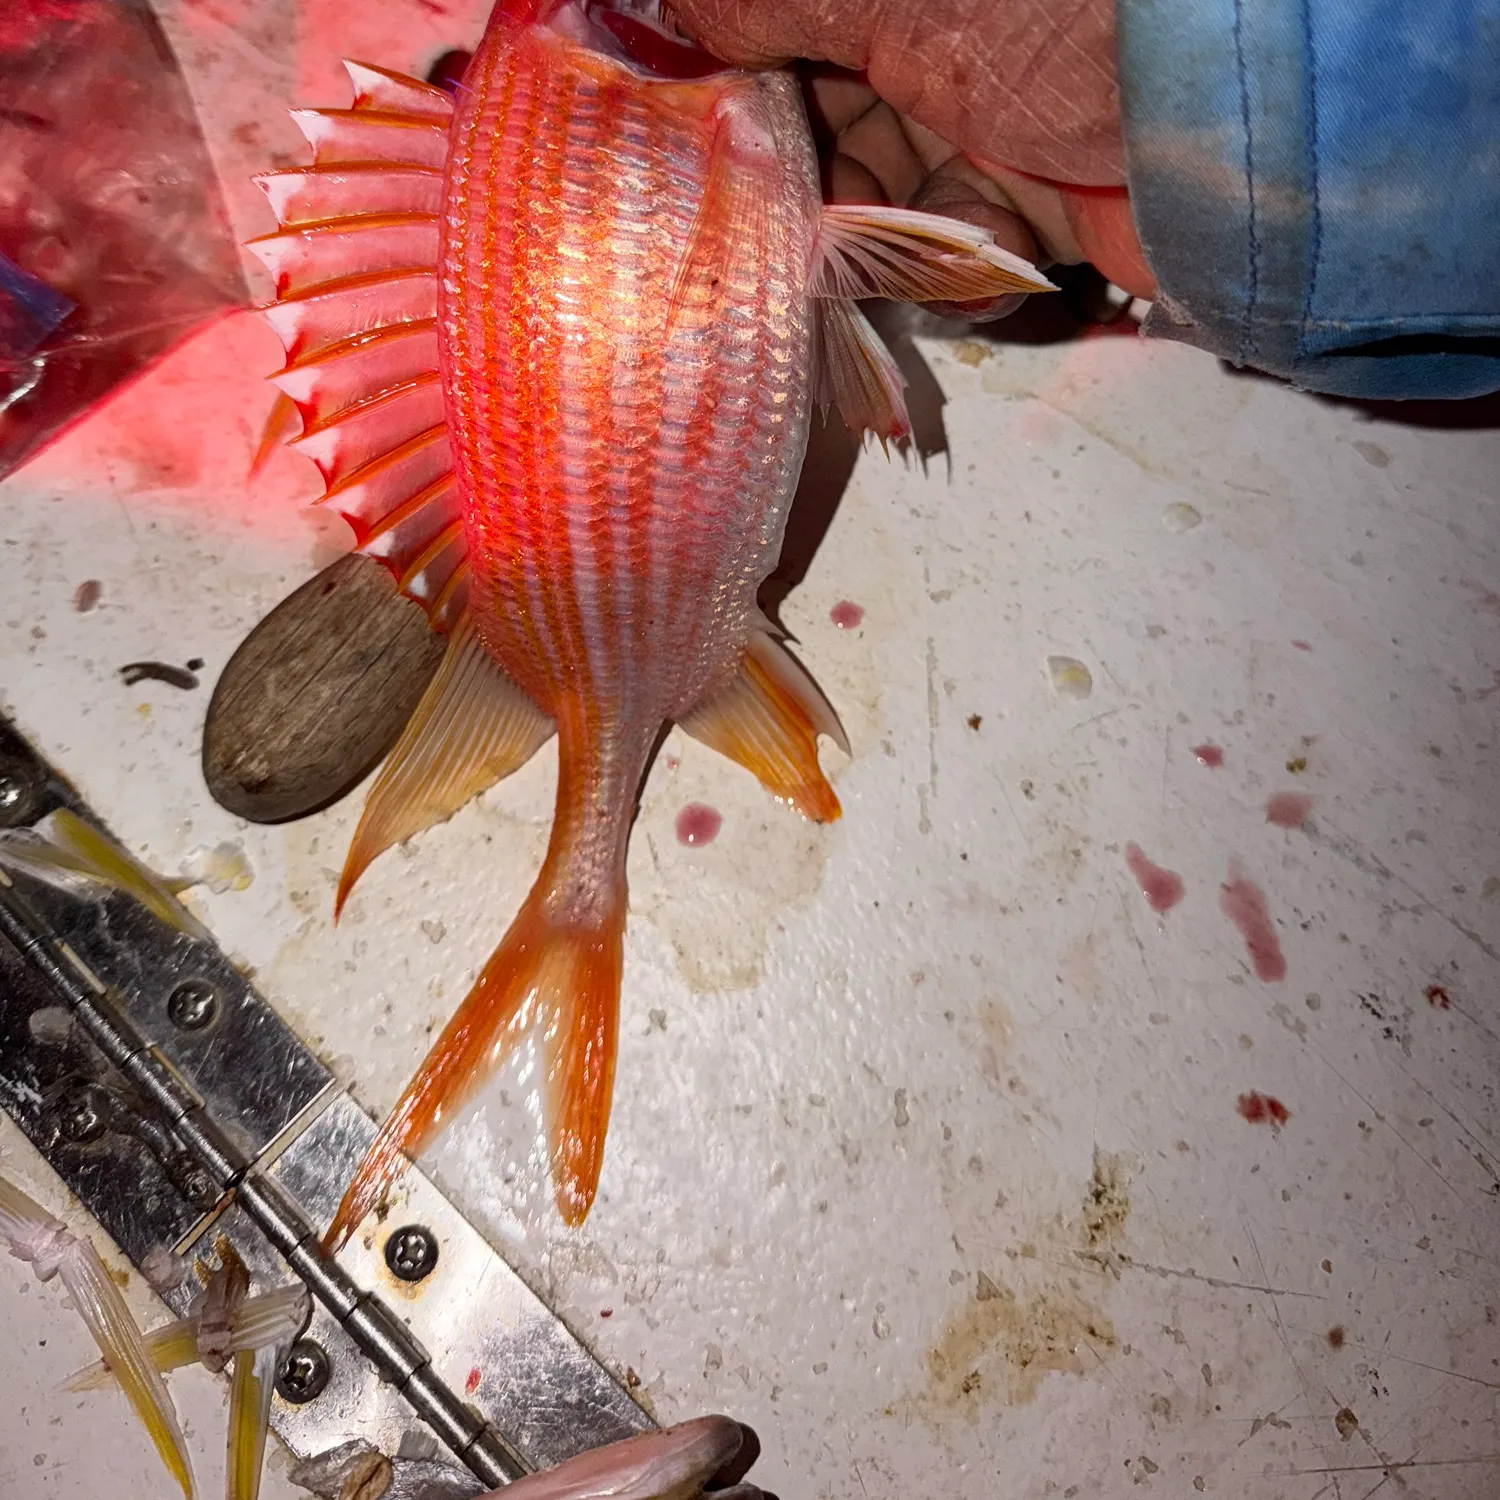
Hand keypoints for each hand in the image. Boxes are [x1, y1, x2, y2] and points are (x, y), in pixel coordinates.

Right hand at [672, 0, 1155, 315]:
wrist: (1247, 114)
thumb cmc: (1063, 13)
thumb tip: (644, 8)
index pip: (775, 27)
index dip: (722, 83)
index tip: (680, 143)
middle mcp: (937, 40)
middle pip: (818, 122)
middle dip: (795, 184)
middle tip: (766, 230)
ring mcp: (989, 122)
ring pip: (878, 201)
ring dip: (870, 241)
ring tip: (875, 255)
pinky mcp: (1036, 204)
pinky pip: (954, 253)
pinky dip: (956, 268)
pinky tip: (985, 254)